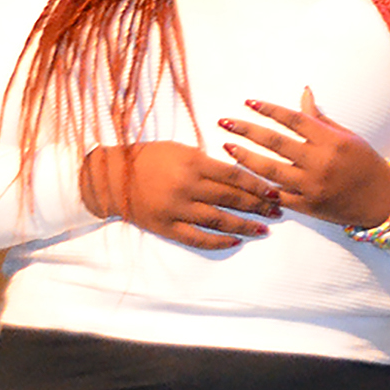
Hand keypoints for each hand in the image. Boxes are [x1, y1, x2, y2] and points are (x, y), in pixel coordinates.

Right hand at [79, 140, 280, 249]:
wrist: (110, 177)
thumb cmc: (150, 157)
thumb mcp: (182, 149)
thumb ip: (209, 161)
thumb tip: (241, 171)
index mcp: (194, 163)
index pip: (236, 175)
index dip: (258, 185)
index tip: (276, 191)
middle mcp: (188, 187)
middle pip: (232, 198)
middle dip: (258, 206)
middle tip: (278, 211)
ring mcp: (176, 209)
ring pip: (218, 220)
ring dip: (244, 225)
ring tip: (264, 228)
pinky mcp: (165, 226)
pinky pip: (196, 237)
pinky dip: (217, 241)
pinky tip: (235, 241)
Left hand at [220, 89, 389, 228]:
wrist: (382, 200)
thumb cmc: (366, 163)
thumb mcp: (348, 136)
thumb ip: (320, 119)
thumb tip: (303, 94)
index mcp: (333, 141)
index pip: (294, 120)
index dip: (269, 110)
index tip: (249, 102)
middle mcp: (321, 162)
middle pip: (276, 143)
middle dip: (247, 130)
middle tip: (226, 122)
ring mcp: (312, 186)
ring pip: (269, 170)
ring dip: (245, 158)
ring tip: (227, 147)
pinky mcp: (306, 206)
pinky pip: (275, 195)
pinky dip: (258, 186)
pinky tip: (241, 177)